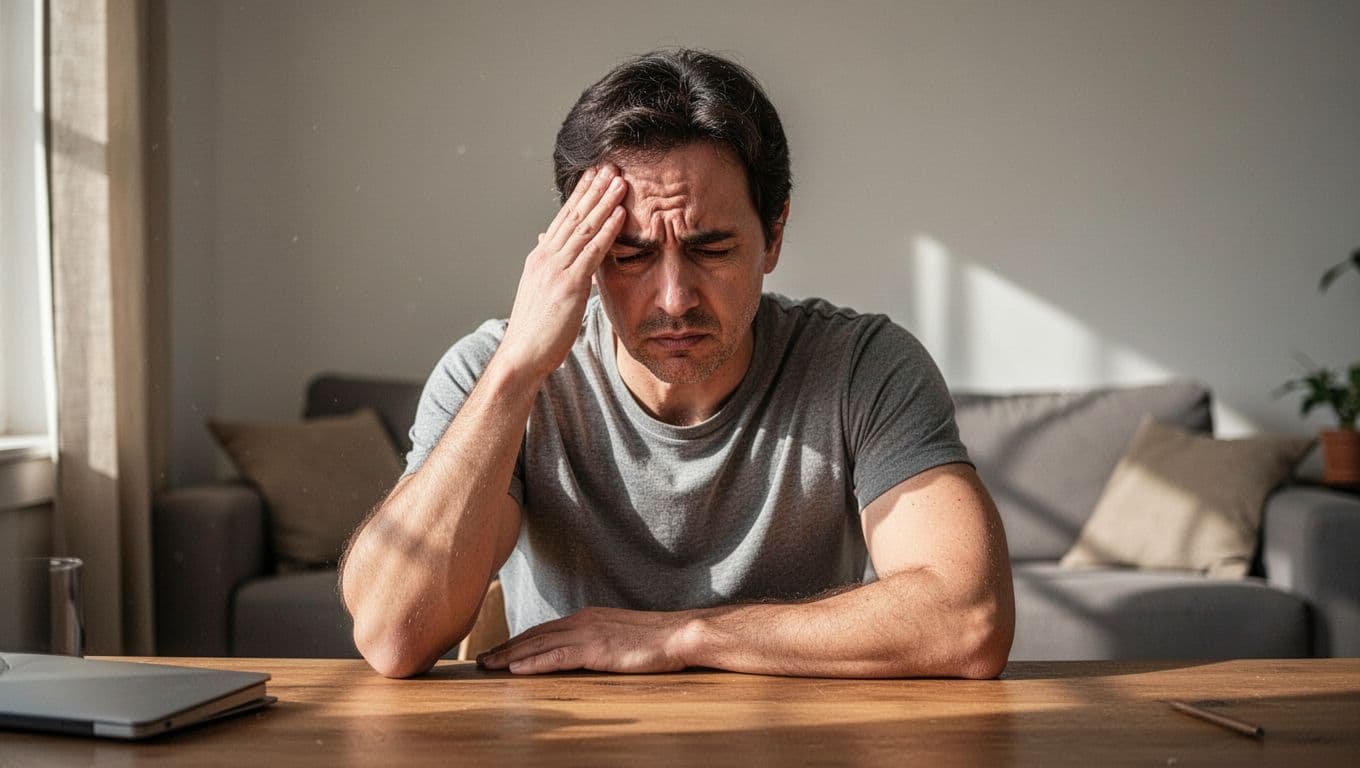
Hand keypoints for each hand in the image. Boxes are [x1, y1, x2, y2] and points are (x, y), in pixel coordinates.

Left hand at [476, 606, 698, 674]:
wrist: (677, 635)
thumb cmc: (654, 639)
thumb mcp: (619, 636)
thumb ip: (597, 640)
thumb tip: (584, 653)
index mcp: (587, 617)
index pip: (544, 630)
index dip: (518, 641)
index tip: (499, 650)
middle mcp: (581, 621)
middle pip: (534, 635)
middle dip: (505, 648)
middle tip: (481, 659)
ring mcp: (587, 634)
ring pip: (538, 645)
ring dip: (509, 656)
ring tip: (488, 666)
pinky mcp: (594, 650)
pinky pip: (556, 657)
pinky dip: (532, 663)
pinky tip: (515, 670)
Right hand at [495, 165, 628, 380]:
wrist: (521, 355)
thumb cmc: (534, 331)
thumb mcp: (540, 293)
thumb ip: (549, 269)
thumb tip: (549, 247)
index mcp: (540, 258)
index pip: (563, 219)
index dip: (580, 196)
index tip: (594, 176)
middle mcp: (546, 257)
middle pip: (573, 215)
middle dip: (593, 188)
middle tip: (609, 165)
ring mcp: (556, 269)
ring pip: (584, 227)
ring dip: (604, 201)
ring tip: (620, 179)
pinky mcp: (569, 284)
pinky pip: (592, 251)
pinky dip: (607, 230)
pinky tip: (620, 213)